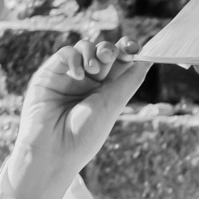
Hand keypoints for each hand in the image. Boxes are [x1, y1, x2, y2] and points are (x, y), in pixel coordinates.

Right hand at [6, 36, 149, 198]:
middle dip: (110, 49)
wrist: (54, 150)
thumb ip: (129, 80)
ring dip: (92, 52)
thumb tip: (149, 59)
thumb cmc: (84, 135)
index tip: (134, 48)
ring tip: (93, 69)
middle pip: (104, 53)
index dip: (128, 51)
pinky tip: (78, 74)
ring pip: (84, 48)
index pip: (120, 64)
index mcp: (107, 92)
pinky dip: (73, 58)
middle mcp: (89, 83)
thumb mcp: (112, 105)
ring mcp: (69, 77)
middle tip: (109, 55)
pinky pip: (64, 53)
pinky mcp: (49, 74)